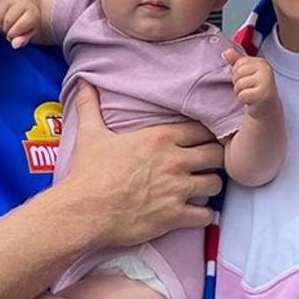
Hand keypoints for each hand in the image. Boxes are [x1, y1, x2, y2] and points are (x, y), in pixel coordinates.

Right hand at [0, 0, 41, 48]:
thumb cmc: (27, 20)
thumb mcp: (30, 32)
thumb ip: (23, 39)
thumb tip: (14, 45)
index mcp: (31, 12)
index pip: (16, 29)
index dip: (12, 35)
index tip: (13, 34)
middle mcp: (20, 1)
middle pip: (6, 23)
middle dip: (5, 29)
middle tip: (8, 28)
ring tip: (4, 23)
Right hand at [61, 83, 223, 248]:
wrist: (84, 211)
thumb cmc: (88, 173)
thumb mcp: (90, 134)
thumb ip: (91, 106)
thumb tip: (83, 83)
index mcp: (160, 138)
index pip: (202, 130)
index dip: (206, 135)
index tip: (202, 140)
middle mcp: (174, 161)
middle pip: (216, 154)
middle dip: (213, 159)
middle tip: (206, 164)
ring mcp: (177, 189)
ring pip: (216, 183)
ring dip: (210, 185)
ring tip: (201, 187)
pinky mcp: (175, 216)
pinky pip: (206, 215)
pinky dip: (203, 214)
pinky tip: (195, 212)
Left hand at [224, 50, 281, 120]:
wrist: (267, 108)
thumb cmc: (254, 89)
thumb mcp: (246, 73)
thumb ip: (237, 61)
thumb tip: (227, 52)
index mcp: (262, 62)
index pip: (238, 63)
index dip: (237, 74)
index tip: (247, 80)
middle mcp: (266, 69)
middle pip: (238, 73)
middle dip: (238, 83)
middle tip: (248, 89)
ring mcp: (266, 82)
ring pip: (239, 85)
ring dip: (240, 93)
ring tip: (249, 95)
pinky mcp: (263, 95)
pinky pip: (242, 95)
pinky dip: (243, 100)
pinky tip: (251, 101)